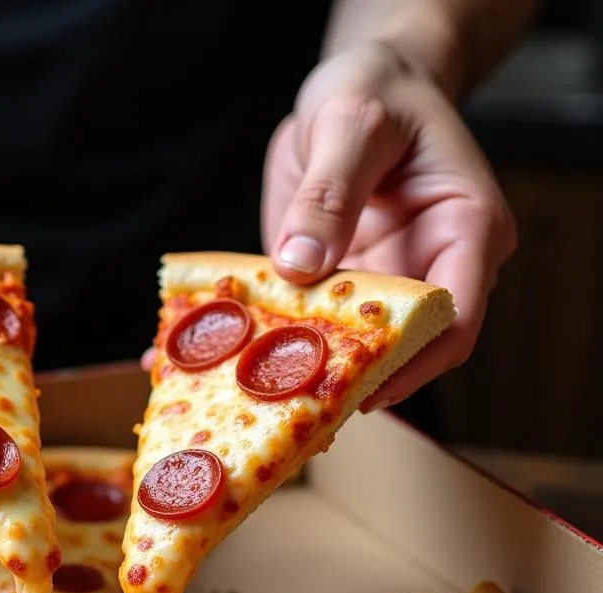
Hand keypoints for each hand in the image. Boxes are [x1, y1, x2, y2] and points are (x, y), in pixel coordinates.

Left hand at [263, 42, 515, 408]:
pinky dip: (274, 344)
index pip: (454, 319)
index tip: (360, 390)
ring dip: (304, 372)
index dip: (412, 364)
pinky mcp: (340, 291)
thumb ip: (330, 193)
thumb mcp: (352, 125)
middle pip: (404, 350)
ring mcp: (384, 286)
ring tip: (246, 394)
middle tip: (291, 406)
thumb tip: (302, 264)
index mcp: (466, 230)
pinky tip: (223, 357)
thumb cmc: (377, 92)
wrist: (357, 89)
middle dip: (349, 381)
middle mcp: (432, 269)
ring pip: (353, 349)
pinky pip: (312, 327)